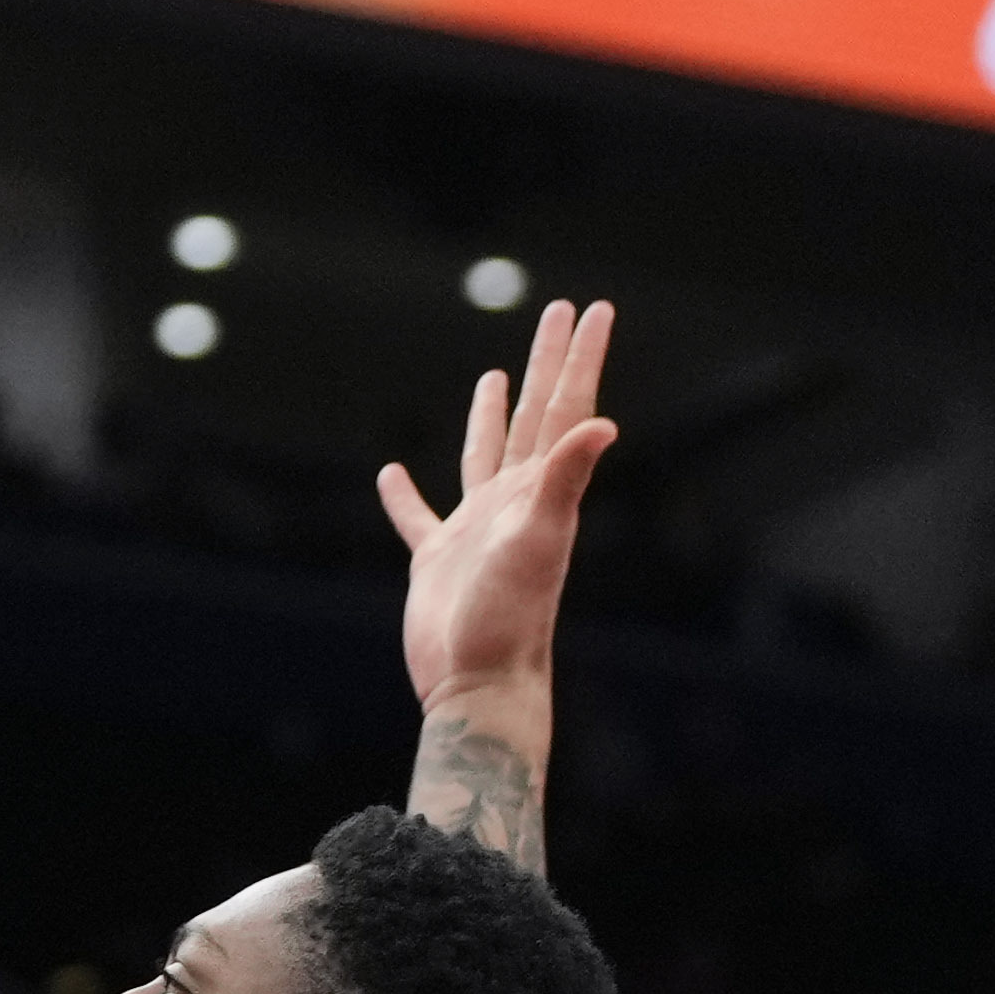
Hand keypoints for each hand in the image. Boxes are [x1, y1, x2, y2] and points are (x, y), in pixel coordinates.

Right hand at [379, 298, 615, 715]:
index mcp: (540, 489)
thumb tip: (604, 424)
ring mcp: (475, 529)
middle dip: (546, 364)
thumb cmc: (511, 618)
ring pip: (482, 454)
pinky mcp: (436, 560)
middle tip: (557, 312)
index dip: (578, 357)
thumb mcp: (540, 539)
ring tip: (493, 376)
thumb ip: (565, 477)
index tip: (593, 309)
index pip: (565, 408)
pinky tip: (390, 474)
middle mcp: (514, 501)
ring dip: (489, 415)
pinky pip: (417, 517)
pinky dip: (403, 496)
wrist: (477, 683)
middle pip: (531, 416)